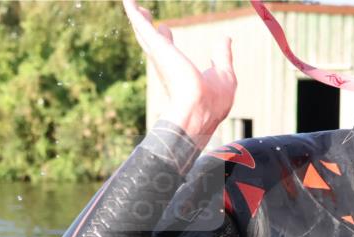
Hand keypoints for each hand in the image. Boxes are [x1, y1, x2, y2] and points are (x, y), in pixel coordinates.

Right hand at [122, 0, 235, 145]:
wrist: (199, 109)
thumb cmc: (212, 101)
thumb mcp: (224, 74)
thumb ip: (222, 56)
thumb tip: (224, 39)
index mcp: (179, 73)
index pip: (169, 52)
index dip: (166, 39)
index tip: (164, 29)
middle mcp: (165, 65)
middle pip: (152, 41)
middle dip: (146, 27)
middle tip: (143, 13)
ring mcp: (160, 56)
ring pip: (144, 32)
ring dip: (137, 17)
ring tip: (132, 4)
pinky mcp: (157, 47)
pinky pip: (142, 24)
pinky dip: (134, 12)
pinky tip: (129, 0)